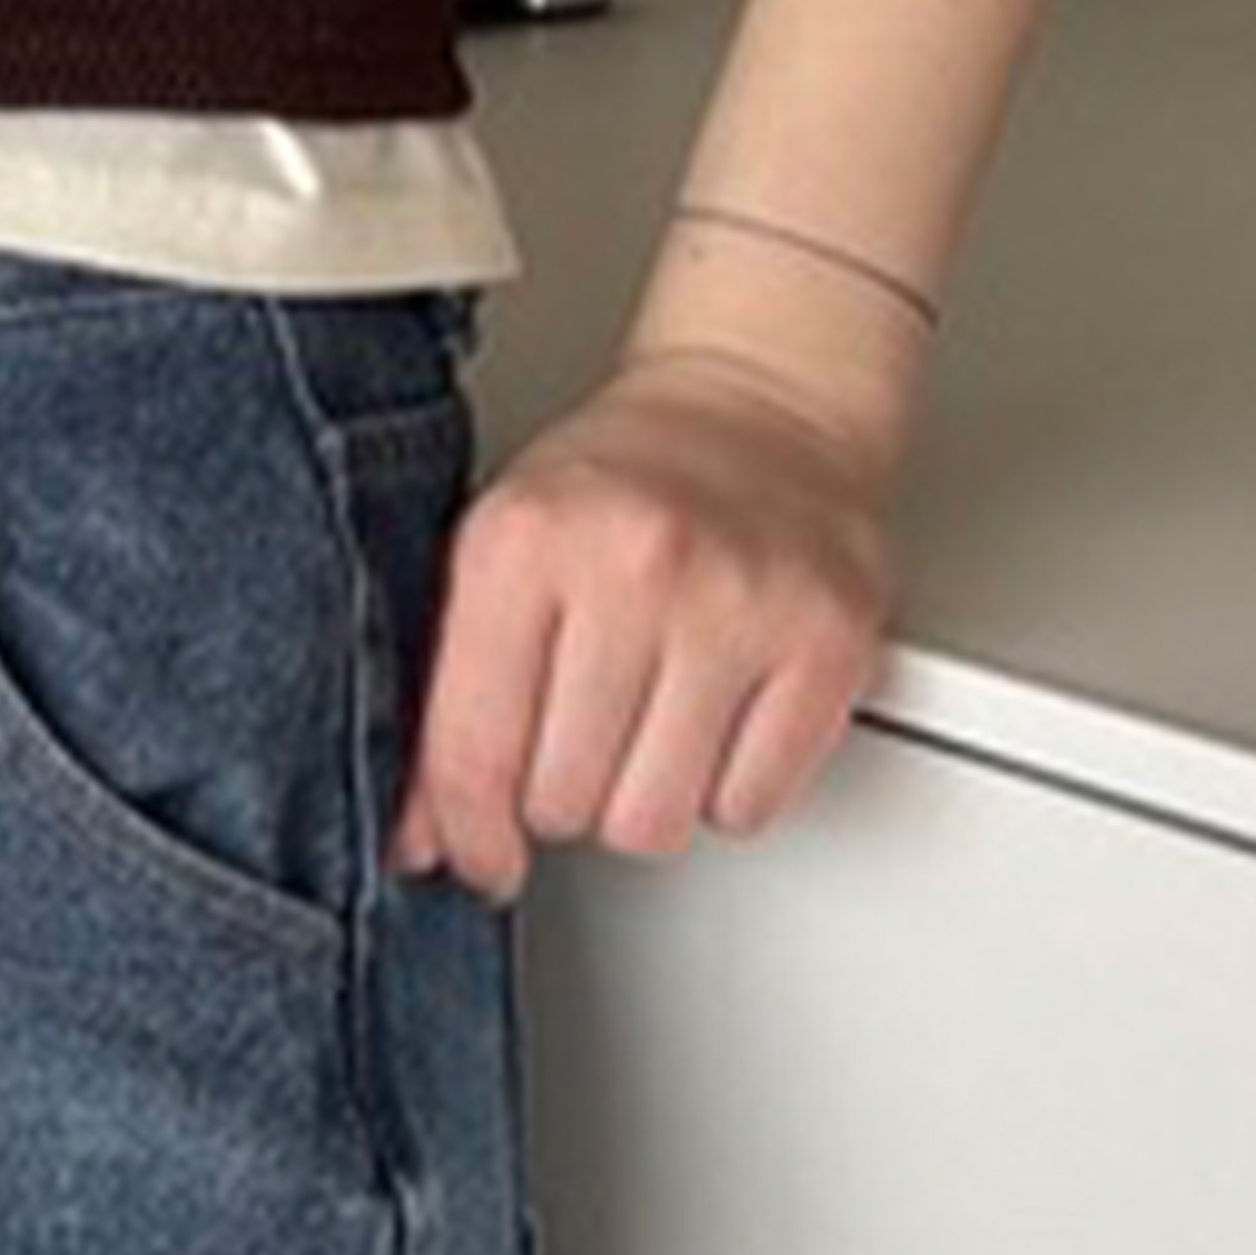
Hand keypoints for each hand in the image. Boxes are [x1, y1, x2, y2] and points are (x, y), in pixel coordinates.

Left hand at [385, 346, 902, 900]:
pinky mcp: (829, 642)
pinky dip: (726, 790)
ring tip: (646, 725)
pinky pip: (748, 806)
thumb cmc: (620, 480)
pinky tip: (714, 717)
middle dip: (559, 796)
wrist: (761, 401)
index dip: (467, 831)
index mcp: (526, 538)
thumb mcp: (499, 548)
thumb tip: (426, 839)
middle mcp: (636, 564)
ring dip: (641, 801)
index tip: (477, 853)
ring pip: (655, 822)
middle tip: (577, 736)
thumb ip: (446, 689)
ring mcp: (740, 603)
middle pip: (565, 800)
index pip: (476, 751)